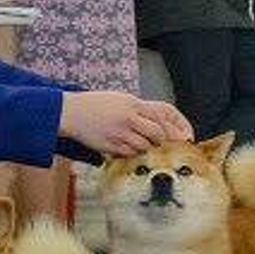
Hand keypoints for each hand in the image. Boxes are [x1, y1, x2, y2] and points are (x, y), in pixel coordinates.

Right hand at [59, 91, 192, 155]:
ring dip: (146, 149)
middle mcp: (128, 118)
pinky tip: (126, 148)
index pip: (162, 117)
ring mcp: (119, 133)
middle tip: (164, 146)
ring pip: (144, 147)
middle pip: (157, 134)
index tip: (183, 137)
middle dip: (163, 142)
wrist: (71, 112)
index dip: (175, 129)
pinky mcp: (110, 145)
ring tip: (139, 145)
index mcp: (133, 104)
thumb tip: (161, 125)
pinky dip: (132, 153)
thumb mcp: (121, 100)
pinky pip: (129, 154)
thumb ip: (140, 110)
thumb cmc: (95, 105)